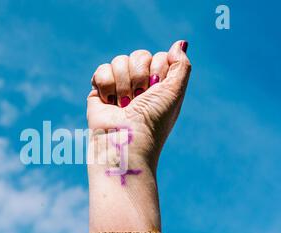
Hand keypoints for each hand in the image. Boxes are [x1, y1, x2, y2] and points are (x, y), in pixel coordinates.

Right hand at [87, 40, 190, 170]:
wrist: (124, 141)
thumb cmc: (152, 122)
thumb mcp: (174, 92)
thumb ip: (181, 65)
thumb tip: (179, 43)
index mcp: (159, 85)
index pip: (159, 57)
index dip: (158, 71)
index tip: (156, 91)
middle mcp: (140, 84)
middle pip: (139, 56)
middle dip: (139, 78)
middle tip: (138, 100)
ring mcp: (119, 86)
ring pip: (119, 61)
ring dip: (123, 85)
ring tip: (123, 106)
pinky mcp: (99, 91)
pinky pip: (102, 70)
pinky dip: (106, 86)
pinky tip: (110, 103)